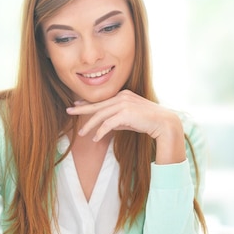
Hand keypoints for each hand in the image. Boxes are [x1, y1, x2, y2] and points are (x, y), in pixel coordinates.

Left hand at [66, 90, 185, 163]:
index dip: (88, 103)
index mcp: (123, 95)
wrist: (164, 123)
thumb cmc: (148, 122)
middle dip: (82, 109)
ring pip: (100, 115)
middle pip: (97, 105)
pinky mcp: (125, 113)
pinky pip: (108, 124)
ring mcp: (123, 104)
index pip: (102, 100)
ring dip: (89, 125)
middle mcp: (122, 97)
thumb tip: (106, 126)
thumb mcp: (131, 118)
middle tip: (69, 111)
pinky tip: (95, 138)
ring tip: (81, 133)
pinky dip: (100, 132)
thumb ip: (118, 119)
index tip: (77, 105)